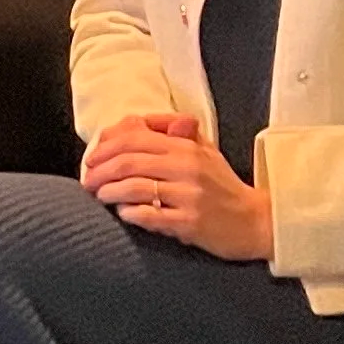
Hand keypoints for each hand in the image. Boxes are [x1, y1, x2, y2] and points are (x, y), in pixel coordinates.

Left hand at [79, 113, 273, 260]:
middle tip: (88, 180)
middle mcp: (187, 168)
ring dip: (109, 192)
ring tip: (100, 195)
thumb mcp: (204, 151)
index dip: (105, 147)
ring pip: (134, 187)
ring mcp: (188, 196)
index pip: (135, 138)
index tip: (92, 159)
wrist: (255, 221)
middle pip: (128, 162)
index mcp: (187, 148)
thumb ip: (173, 133)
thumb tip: (135, 120)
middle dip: (100, 171)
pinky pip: (149, 215)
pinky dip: (129, 213)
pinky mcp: (189, 223)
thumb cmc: (222, 185)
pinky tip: (123, 212)